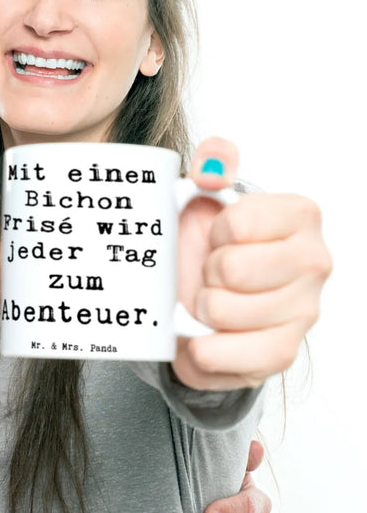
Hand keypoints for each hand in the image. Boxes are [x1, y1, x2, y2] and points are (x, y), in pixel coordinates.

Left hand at [172, 137, 331, 389]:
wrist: (198, 299)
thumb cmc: (207, 245)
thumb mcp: (203, 196)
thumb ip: (213, 165)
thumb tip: (215, 158)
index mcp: (300, 216)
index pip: (239, 223)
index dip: (214, 232)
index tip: (218, 236)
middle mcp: (314, 262)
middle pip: (231, 269)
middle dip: (206, 272)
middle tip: (212, 272)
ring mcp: (304, 310)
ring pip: (223, 311)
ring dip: (201, 308)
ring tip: (210, 300)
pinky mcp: (283, 352)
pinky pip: (231, 354)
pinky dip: (205, 349)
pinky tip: (206, 336)